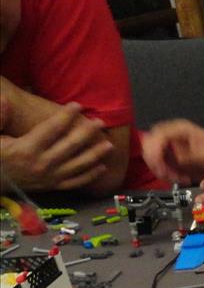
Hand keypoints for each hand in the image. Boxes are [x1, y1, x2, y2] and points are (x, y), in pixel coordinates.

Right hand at [0, 101, 114, 191]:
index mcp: (26, 149)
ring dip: (95, 155)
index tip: (77, 105)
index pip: (52, 129)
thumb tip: (5, 101)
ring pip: (77, 165)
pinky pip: (75, 182)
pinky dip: (90, 176)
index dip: (66, 116)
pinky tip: (102, 168)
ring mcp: (50, 178)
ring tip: (109, 145)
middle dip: (87, 133)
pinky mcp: (53, 187)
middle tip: (100, 122)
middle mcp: (42, 164)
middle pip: (70, 146)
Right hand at [142, 119, 203, 184]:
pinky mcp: (173, 158)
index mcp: (180, 129)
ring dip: (163, 171)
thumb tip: (172, 159)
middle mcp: (173, 135)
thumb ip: (187, 157)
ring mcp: (172, 146)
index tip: (159, 168)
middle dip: (156, 163)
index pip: (156, 136)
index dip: (153, 152)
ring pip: (154, 158)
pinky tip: (182, 179)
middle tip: (168, 176)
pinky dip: (169, 175)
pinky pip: (162, 167)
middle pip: (150, 146)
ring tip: (181, 179)